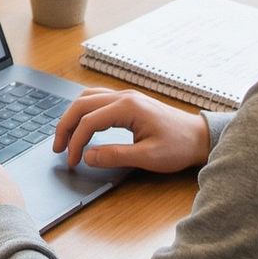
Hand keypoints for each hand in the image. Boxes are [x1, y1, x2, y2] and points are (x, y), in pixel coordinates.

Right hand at [52, 88, 209, 172]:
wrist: (199, 137)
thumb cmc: (178, 146)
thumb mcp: (147, 157)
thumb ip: (115, 156)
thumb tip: (87, 156)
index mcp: (127, 107)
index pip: (89, 121)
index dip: (76, 142)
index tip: (72, 162)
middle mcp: (124, 97)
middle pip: (81, 104)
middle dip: (65, 126)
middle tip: (58, 148)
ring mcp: (126, 97)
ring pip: (87, 98)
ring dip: (72, 116)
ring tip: (65, 138)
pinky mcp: (129, 102)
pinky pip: (97, 100)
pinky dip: (83, 112)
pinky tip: (81, 126)